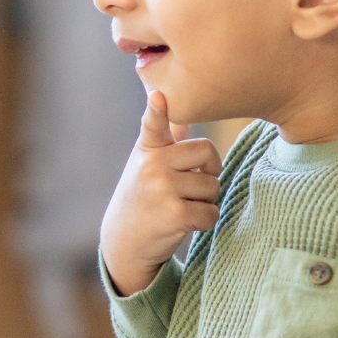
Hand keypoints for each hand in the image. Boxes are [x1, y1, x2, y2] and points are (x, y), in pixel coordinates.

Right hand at [99, 91, 221, 295]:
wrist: (125, 241)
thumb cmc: (143, 195)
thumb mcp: (147, 162)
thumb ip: (164, 136)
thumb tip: (170, 102)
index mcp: (149, 149)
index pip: (153, 123)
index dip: (157, 109)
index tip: (158, 96)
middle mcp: (153, 165)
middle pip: (208, 152)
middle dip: (210, 172)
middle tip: (194, 185)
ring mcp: (162, 189)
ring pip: (213, 186)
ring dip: (206, 200)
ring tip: (182, 205)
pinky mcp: (174, 215)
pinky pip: (211, 212)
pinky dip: (206, 220)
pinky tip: (186, 223)